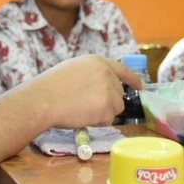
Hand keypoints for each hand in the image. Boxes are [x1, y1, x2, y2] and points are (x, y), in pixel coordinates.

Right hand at [14, 54, 141, 128]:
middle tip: (85, 105)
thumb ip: (92, 75)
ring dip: (103, 113)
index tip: (140, 86)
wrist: (43, 100)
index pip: (122, 70)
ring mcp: (109, 89)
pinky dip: (98, 121)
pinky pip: (109, 119)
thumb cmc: (50, 88)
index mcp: (97, 62)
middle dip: (107, 103)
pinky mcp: (108, 106)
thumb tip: (102, 87)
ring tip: (81, 109)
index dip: (132, 79)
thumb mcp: (73, 70)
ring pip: (116, 108)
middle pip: (118, 94)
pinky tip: (82, 115)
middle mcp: (107, 73)